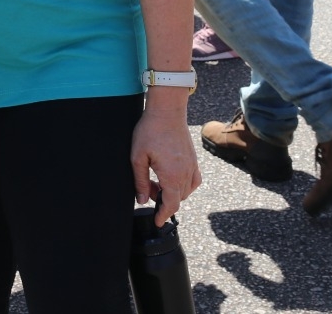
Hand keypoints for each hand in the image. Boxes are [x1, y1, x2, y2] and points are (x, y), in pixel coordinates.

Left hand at [132, 102, 201, 226]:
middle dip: (163, 201)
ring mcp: (192, 166)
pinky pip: (194, 181)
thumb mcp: (138, 157)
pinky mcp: (194, 159)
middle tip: (147, 190)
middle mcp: (185, 173)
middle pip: (177, 199)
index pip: (171, 205)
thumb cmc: (150, 131)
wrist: (167, 110)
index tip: (157, 222)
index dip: (163, 215)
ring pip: (186, 191)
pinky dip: (184, 185)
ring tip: (156, 181)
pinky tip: (172, 178)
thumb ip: (140, 181)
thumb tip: (142, 200)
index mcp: (171, 175)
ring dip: (172, 193)